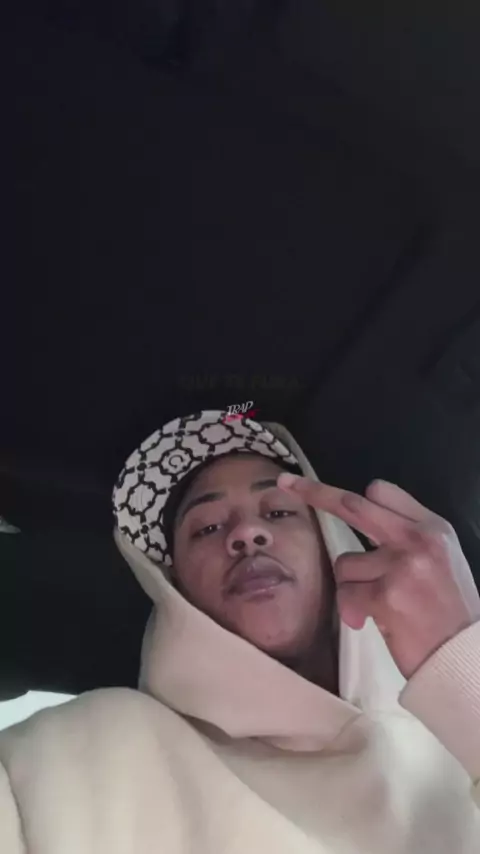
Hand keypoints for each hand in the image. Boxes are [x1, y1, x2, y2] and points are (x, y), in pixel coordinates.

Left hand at [277, 473, 479, 678]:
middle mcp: (417, 540)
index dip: (350, 492)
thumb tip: (364, 519)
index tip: (321, 486)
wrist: (461, 657)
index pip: (383, 492)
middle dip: (314, 492)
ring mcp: (400, 566)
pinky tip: (370, 621)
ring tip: (376, 607)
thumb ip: (407, 537)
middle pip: (353, 505)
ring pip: (344, 564)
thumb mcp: (442, 560)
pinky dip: (350, 611)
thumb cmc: (448, 613)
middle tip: (287, 483)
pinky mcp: (385, 595)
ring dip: (350, 587)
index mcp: (433, 528)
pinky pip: (345, 595)